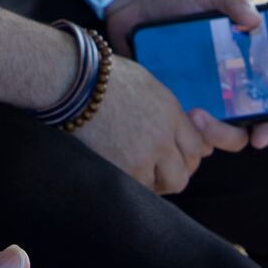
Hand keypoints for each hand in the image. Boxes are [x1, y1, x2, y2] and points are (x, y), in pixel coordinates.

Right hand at [69, 56, 213, 193]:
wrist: (70, 83)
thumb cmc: (104, 78)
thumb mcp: (147, 86)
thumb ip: (172, 114)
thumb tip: (198, 138)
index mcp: (170, 113)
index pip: (197, 148)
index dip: (188, 156)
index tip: (176, 157)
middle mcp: (161, 138)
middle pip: (182, 175)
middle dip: (173, 175)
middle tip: (158, 170)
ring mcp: (140, 158)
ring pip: (159, 187)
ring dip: (150, 181)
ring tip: (133, 167)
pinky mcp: (119, 171)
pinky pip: (135, 189)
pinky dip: (130, 184)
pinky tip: (119, 169)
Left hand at [102, 0, 267, 150]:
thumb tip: (255, 21)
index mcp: (241, 64)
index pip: (266, 103)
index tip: (260, 135)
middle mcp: (223, 87)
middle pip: (238, 129)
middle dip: (227, 134)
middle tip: (203, 117)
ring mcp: (195, 96)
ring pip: (208, 136)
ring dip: (204, 135)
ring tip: (188, 113)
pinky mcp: (168, 101)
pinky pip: (177, 128)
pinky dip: (177, 130)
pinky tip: (170, 115)